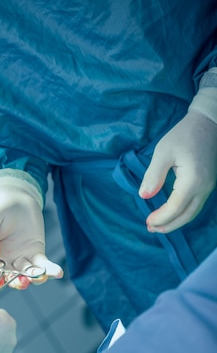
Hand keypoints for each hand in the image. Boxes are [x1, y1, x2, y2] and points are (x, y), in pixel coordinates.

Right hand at [0, 183, 62, 289]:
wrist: (16, 197)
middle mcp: (1, 261)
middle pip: (7, 278)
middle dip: (14, 282)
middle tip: (22, 283)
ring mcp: (19, 259)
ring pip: (25, 274)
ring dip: (32, 278)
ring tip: (40, 276)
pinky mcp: (35, 254)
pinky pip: (42, 265)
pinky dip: (50, 270)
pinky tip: (57, 272)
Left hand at [139, 111, 216, 232]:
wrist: (208, 123)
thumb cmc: (184, 135)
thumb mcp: (163, 152)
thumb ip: (153, 175)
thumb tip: (144, 196)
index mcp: (192, 181)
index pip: (174, 208)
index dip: (160, 218)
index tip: (147, 222)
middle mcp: (203, 188)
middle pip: (186, 216)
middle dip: (168, 226)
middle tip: (150, 228)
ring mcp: (208, 187)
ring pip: (192, 213)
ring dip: (176, 222)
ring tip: (159, 226)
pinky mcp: (208, 184)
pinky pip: (196, 205)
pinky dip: (183, 214)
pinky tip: (171, 214)